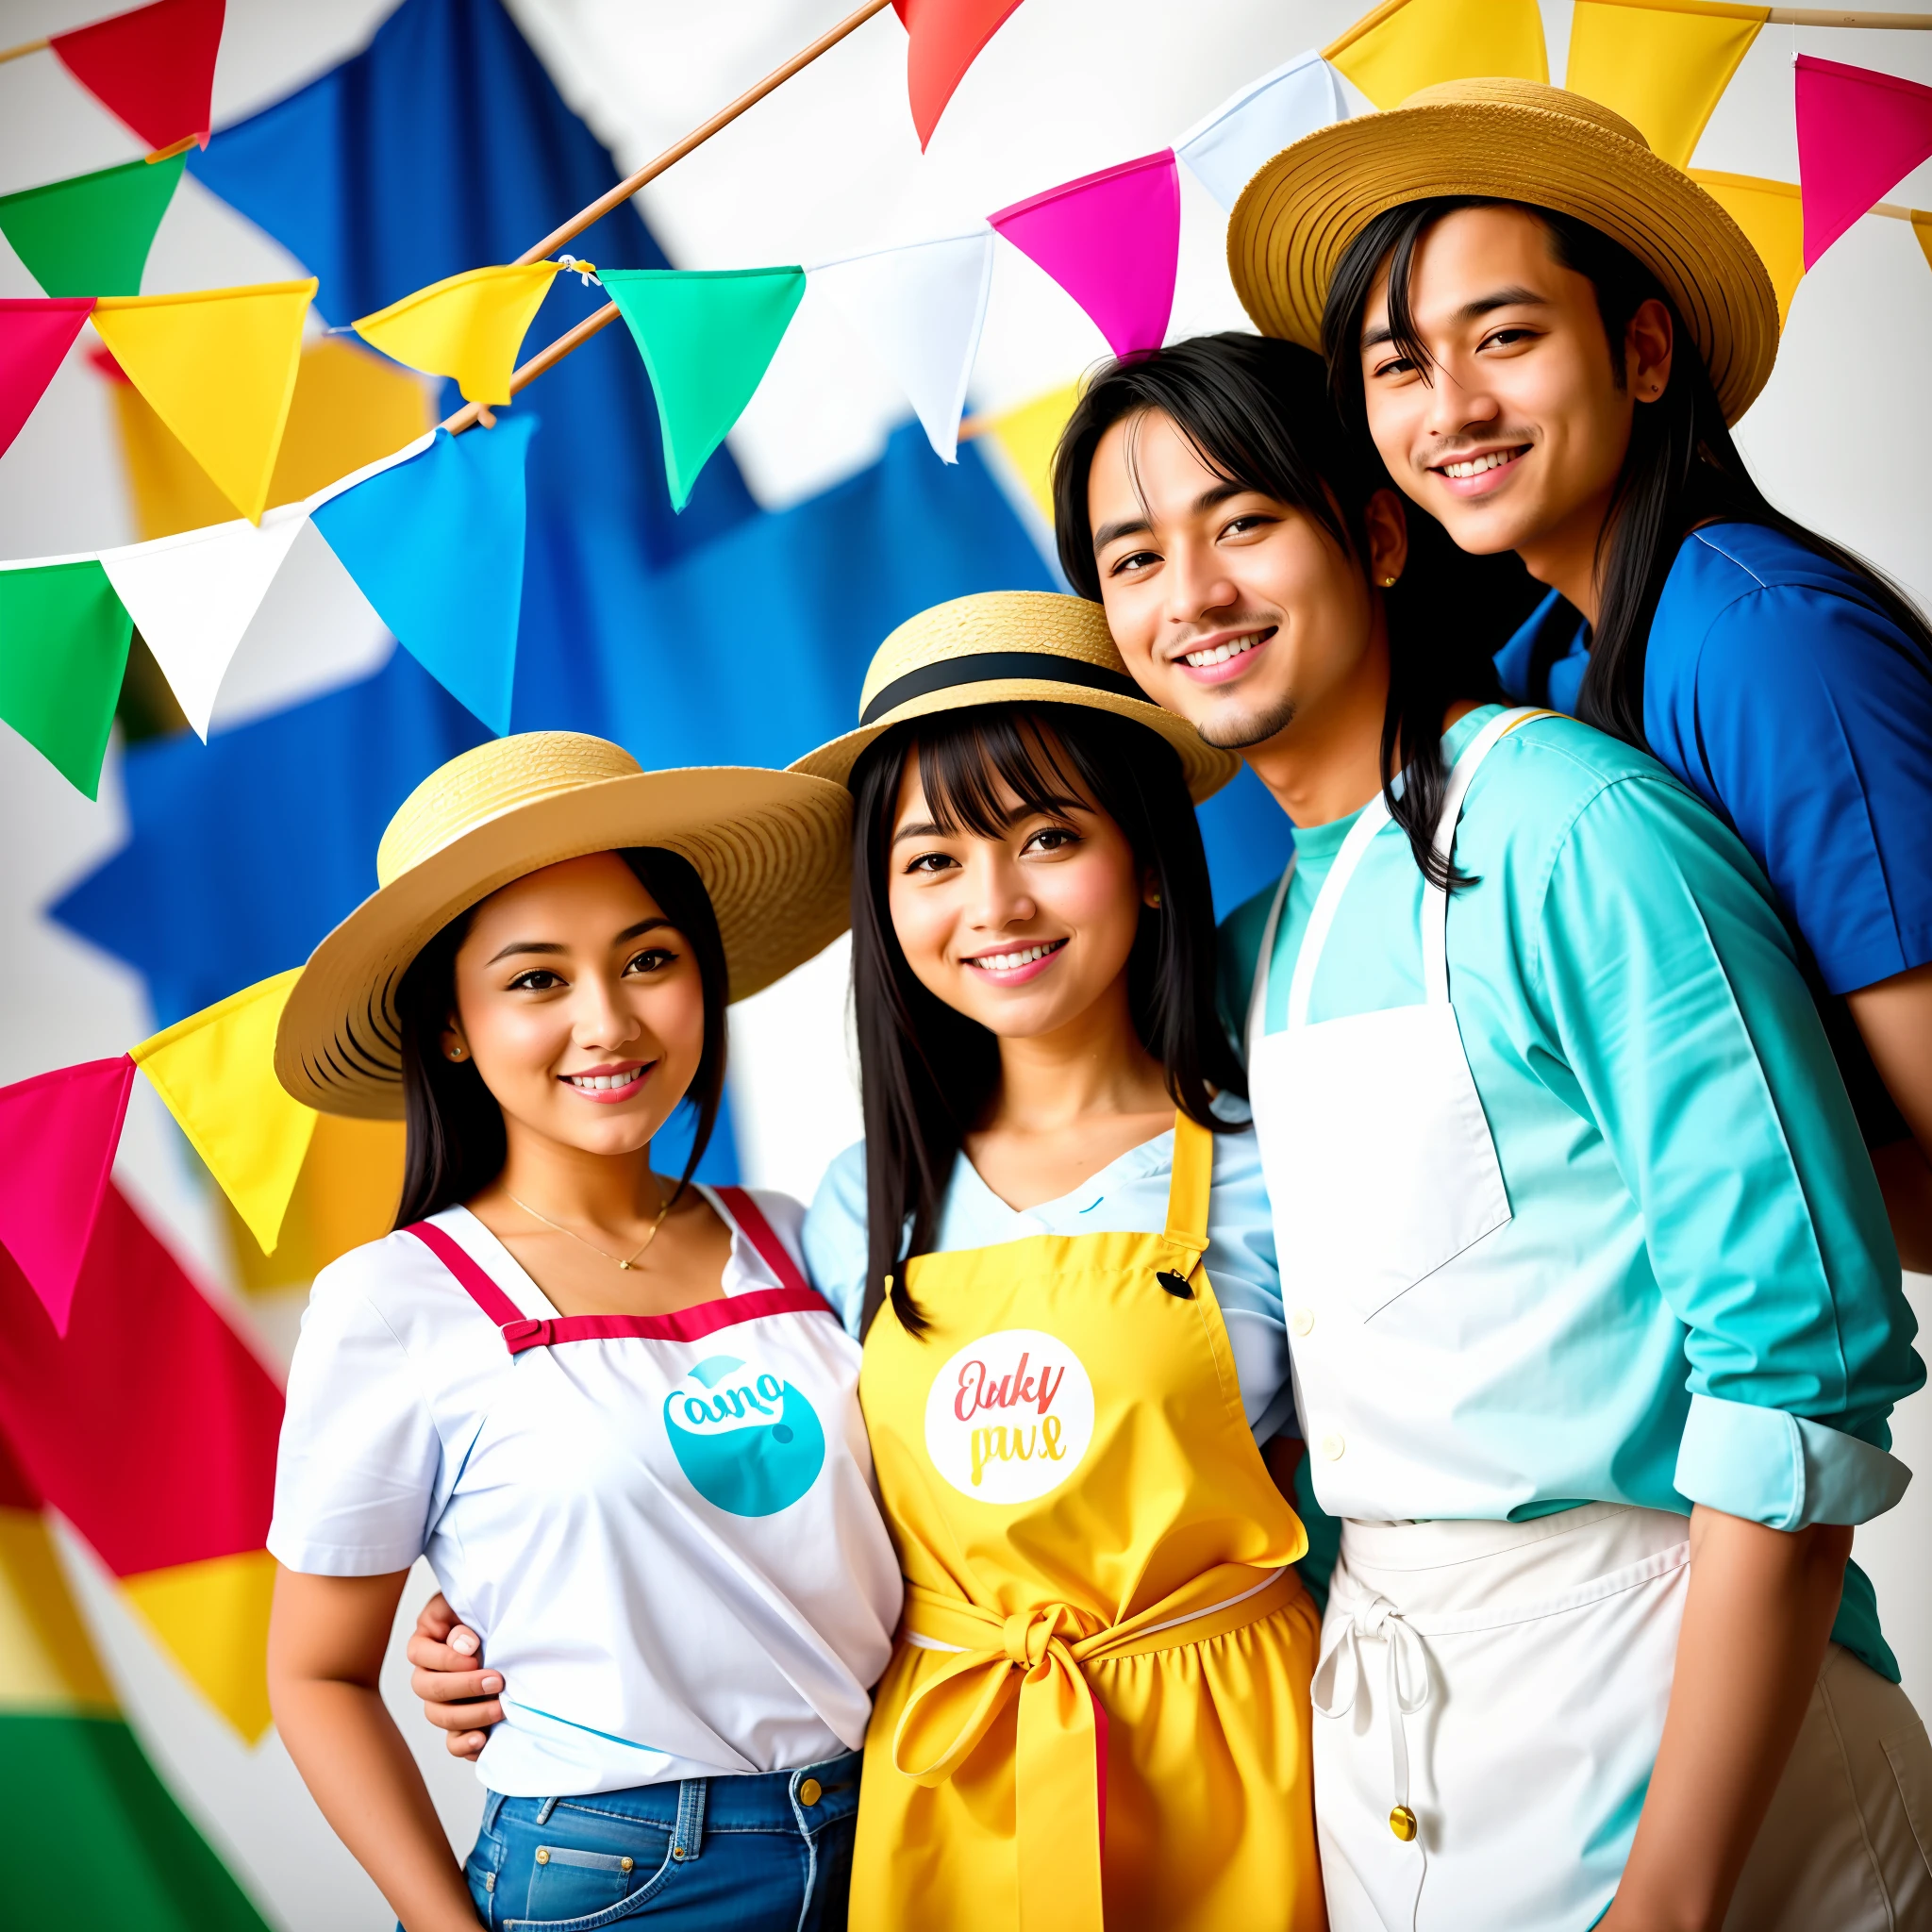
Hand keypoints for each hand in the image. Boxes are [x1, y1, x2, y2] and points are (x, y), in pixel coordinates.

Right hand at [407, 1591, 500, 1760]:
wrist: (511, 1630)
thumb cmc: (486, 1613)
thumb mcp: (470, 1605)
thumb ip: (461, 1619)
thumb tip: (465, 1646)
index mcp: (426, 1642)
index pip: (418, 1654)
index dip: (445, 1659)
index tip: (475, 1656)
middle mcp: (428, 1674)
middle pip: (428, 1690)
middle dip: (463, 1687)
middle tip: (497, 1680)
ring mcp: (442, 1701)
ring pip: (439, 1717)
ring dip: (470, 1715)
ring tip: (500, 1708)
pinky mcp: (460, 1723)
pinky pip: (452, 1742)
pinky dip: (464, 1744)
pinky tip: (482, 1740)